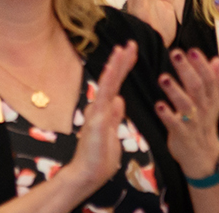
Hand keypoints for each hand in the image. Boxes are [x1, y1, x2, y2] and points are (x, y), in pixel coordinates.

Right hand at [60, 42, 136, 192]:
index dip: (123, 68)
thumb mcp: (113, 134)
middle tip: (131, 44)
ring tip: (124, 49)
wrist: (87, 174)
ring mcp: (96, 111)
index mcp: (104, 111)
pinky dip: (109, 79)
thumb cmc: (99, 159)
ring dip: (116, 65)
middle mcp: (99, 107)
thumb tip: (120, 100)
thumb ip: (115, 116)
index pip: (116, 85)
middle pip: (112, 80)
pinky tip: (114, 66)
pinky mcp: (96, 117)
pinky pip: (104, 94)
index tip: (131, 53)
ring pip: (108, 83)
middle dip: (122, 61)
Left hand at [155, 49, 218, 175]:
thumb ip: (211, 80)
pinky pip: (175, 124)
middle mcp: (204, 109)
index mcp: (211, 99)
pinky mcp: (182, 134)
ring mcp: (193, 122)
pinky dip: (167, 115)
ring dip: (174, 90)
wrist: (202, 156)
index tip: (191, 50)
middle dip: (186, 69)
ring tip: (163, 78)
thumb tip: (217, 59)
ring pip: (186, 105)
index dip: (201, 65)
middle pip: (197, 87)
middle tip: (176, 53)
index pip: (208, 79)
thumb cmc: (202, 123)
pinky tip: (159, 105)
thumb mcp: (210, 102)